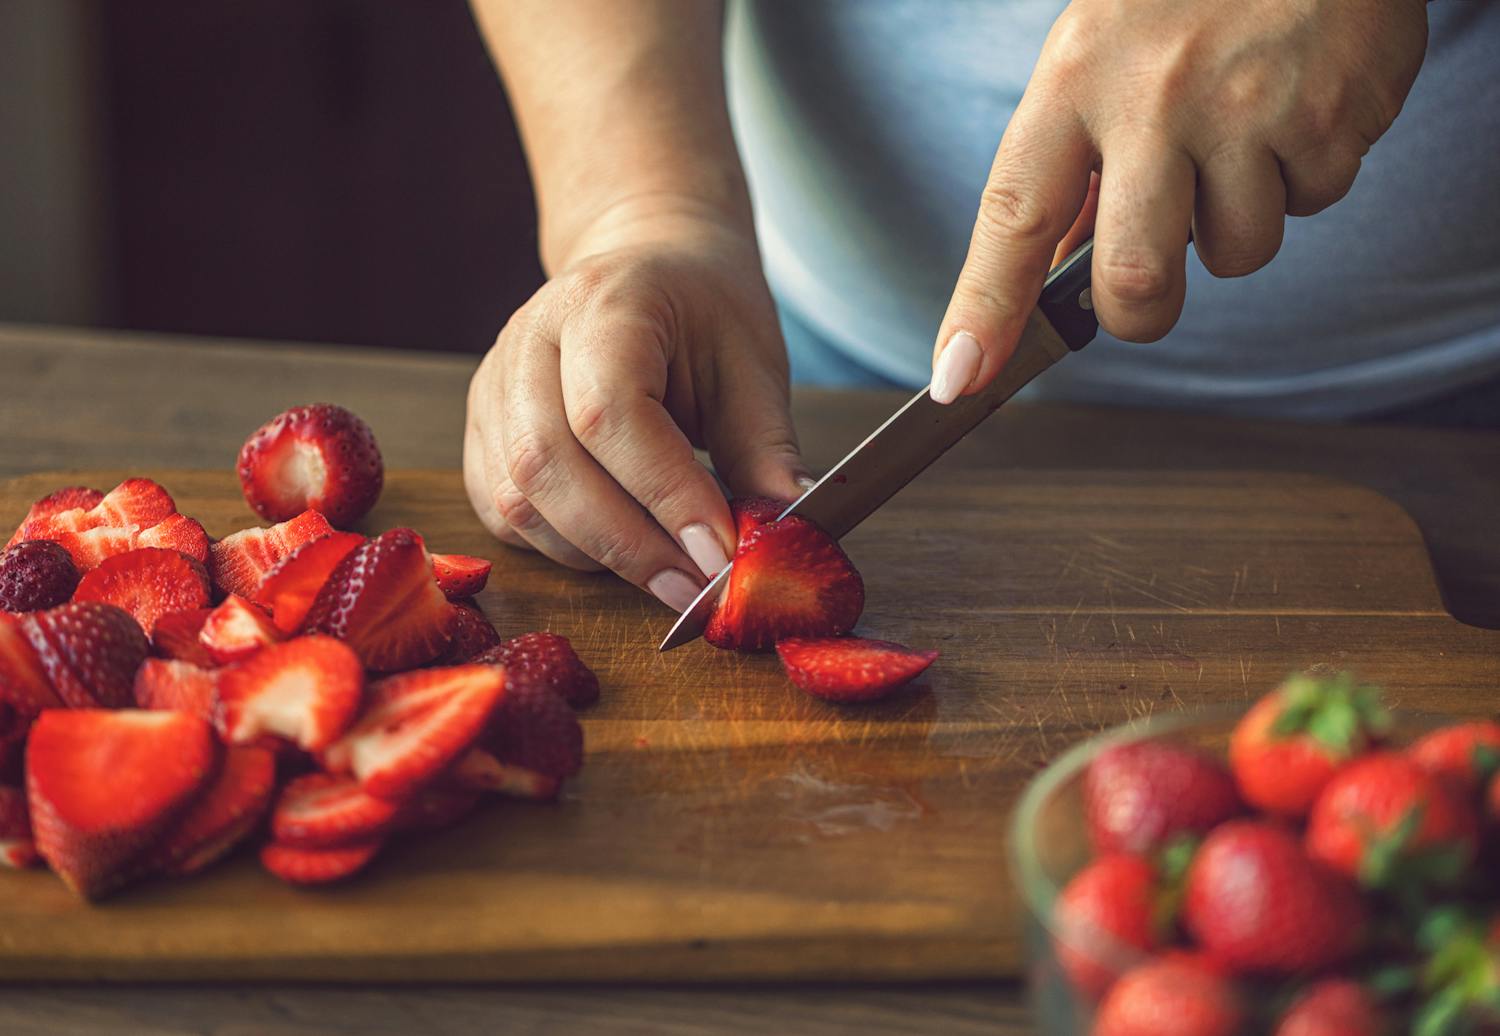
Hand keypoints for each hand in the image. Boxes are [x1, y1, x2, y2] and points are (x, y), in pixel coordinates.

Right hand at [464, 199, 809, 610]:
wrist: (647, 265)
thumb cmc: (704, 312)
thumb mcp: (752, 364)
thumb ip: (764, 450)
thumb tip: (786, 542)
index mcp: (603, 302)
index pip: (610, 411)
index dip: (664, 493)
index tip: (718, 554)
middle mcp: (529, 337)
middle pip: (548, 463)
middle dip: (627, 544)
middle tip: (696, 591)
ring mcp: (494, 385)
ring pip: (518, 498)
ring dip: (596, 554)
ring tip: (669, 574)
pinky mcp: (483, 430)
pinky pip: (503, 512)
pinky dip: (562, 548)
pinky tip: (621, 551)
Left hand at [929, 0, 1428, 402]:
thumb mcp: (1100, 55)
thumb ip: (1077, 164)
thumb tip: (1055, 275)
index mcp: (1075, 77)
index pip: (1014, 217)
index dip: (983, 310)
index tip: (961, 378)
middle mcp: (1154, 96)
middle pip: (1132, 278)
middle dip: (1137, 315)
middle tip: (1144, 293)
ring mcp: (1247, 108)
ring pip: (1235, 254)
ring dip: (1234, 226)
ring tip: (1239, 139)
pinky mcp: (1331, 116)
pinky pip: (1310, 206)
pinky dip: (1301, 178)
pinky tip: (1295, 109)